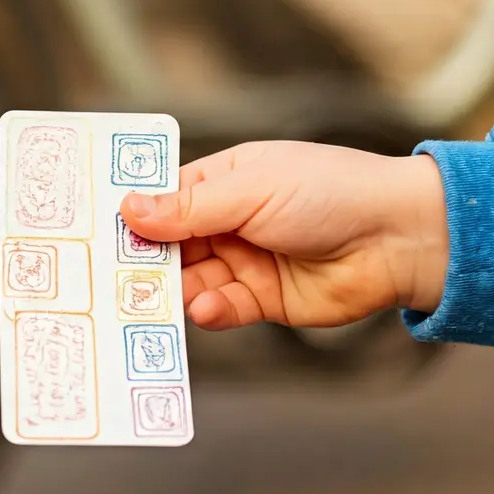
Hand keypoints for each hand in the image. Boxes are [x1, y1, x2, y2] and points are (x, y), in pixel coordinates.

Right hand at [119, 141, 449, 330]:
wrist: (401, 238)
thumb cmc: (331, 192)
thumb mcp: (252, 190)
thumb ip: (188, 208)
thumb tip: (128, 209)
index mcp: (222, 182)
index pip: (161, 199)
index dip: (130, 215)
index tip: (93, 231)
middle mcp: (226, 222)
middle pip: (167, 246)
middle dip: (142, 261)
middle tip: (111, 278)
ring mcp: (243, 262)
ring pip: (187, 281)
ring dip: (171, 291)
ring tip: (154, 300)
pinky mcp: (261, 300)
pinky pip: (220, 308)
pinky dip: (208, 311)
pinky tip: (206, 307)